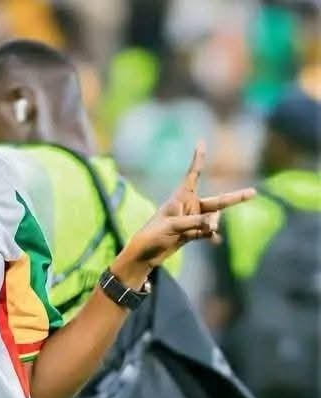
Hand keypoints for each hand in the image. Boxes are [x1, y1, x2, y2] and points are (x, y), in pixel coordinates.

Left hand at [113, 144, 254, 286]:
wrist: (144, 255)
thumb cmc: (153, 235)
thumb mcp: (173, 226)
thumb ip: (196, 224)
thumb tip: (215, 224)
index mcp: (181, 197)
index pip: (193, 174)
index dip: (198, 159)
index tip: (201, 142)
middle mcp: (189, 206)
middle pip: (217, 201)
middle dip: (235, 198)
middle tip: (253, 192)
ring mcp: (192, 220)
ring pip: (213, 220)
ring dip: (212, 226)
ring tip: (207, 231)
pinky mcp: (192, 234)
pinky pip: (208, 233)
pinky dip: (211, 237)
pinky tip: (215, 241)